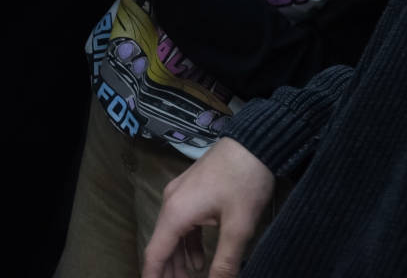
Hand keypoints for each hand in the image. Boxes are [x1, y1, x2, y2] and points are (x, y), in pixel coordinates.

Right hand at [142, 138, 273, 277]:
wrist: (254, 142)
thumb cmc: (244, 182)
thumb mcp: (238, 227)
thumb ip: (225, 262)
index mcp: (176, 212)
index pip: (155, 252)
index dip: (152, 276)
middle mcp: (171, 202)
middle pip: (162, 244)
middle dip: (167, 270)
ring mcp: (180, 193)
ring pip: (173, 233)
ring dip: (178, 258)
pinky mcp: (192, 189)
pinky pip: (183, 222)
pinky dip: (188, 243)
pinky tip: (198, 259)